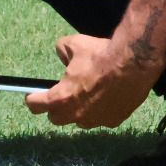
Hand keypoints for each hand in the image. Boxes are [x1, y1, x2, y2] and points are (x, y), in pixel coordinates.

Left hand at [25, 34, 161, 128]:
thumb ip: (62, 51)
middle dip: (56, 108)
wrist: (133, 63)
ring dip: (80, 111)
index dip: (32, 100)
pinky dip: (101, 110)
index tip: (32, 96)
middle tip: (63, 94)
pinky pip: (102, 119)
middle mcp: (76, 115)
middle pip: (56, 119)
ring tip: (90, 94)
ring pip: (81, 120)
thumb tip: (63, 55)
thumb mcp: (73, 44)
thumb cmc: (100, 55)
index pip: (36, 106)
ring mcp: (96, 121)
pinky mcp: (114, 121)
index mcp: (61, 98)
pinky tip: (108, 96)